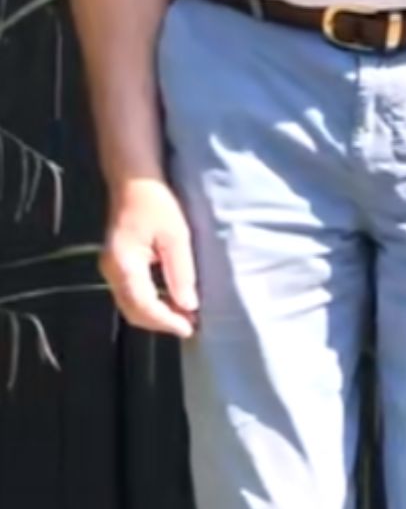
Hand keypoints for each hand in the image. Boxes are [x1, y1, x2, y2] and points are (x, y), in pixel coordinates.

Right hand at [101, 177, 198, 336]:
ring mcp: (112, 269)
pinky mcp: (118, 265)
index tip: (189, 327)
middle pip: (133, 311)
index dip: (166, 321)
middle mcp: (112, 272)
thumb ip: (181, 272)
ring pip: (131, 305)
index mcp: (124, 264)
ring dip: (156, 314)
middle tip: (190, 325)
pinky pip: (132, 293)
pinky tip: (171, 300)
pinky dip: (151, 302)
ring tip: (184, 316)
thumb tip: (188, 305)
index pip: (143, 306)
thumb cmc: (156, 202)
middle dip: (161, 322)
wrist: (134, 181)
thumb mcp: (176, 235)